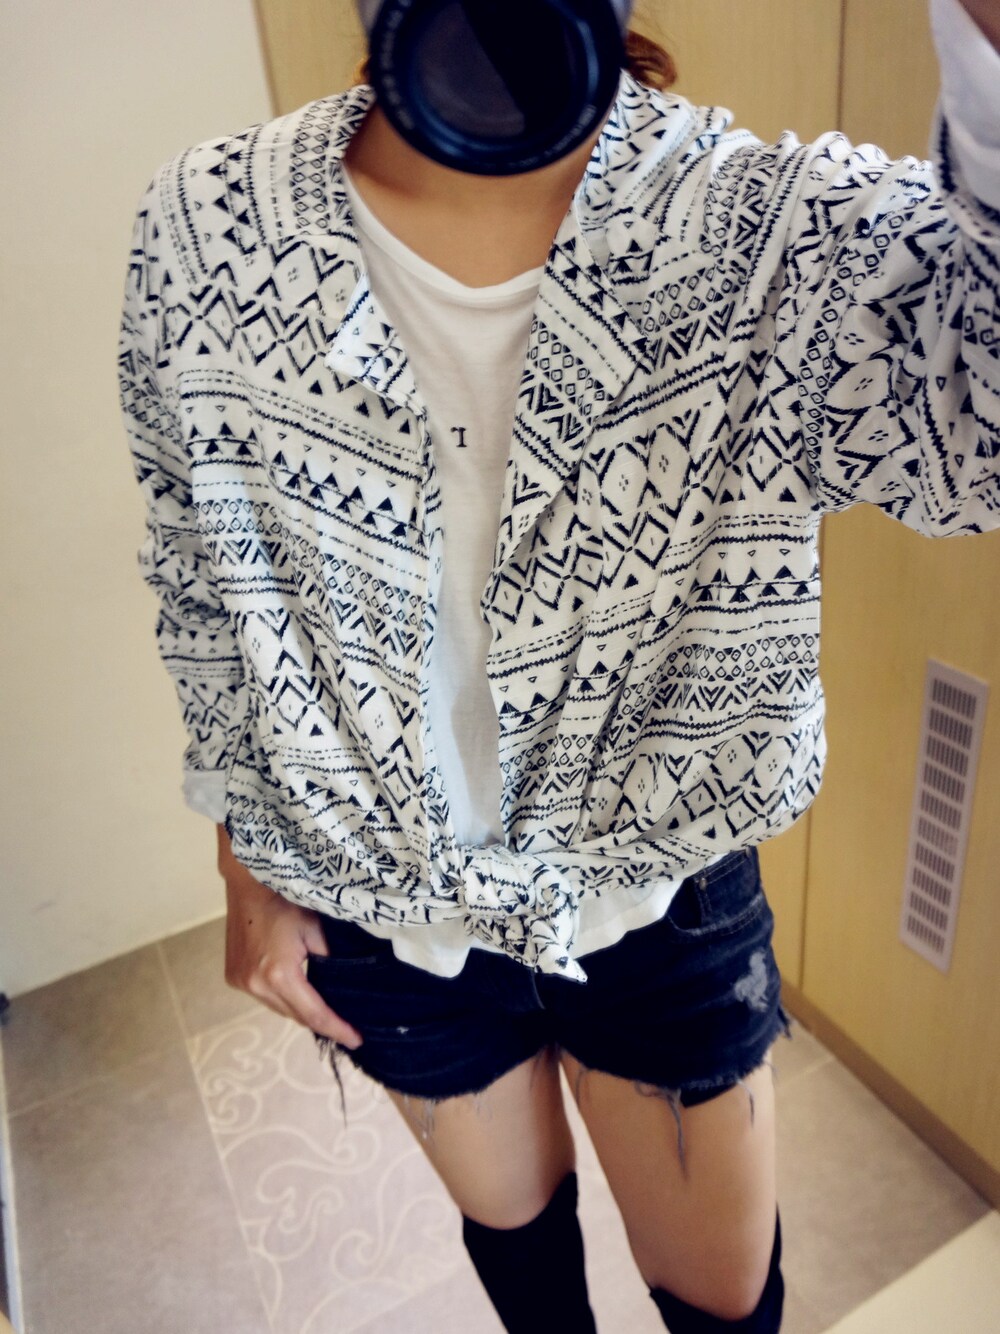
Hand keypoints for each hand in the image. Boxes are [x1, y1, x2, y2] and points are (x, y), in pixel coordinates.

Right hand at [219, 832, 363, 1048]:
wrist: (249, 883)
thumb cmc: (285, 900)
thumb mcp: (317, 930)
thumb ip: (330, 961)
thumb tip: (346, 984)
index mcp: (278, 974)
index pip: (314, 1013)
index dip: (337, 1029)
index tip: (357, 1040)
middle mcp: (255, 984)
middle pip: (295, 1016)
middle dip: (321, 1022)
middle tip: (346, 1027)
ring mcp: (240, 982)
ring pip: (279, 1009)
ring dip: (300, 1010)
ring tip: (325, 1012)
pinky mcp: (233, 976)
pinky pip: (265, 998)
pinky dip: (283, 998)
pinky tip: (298, 992)